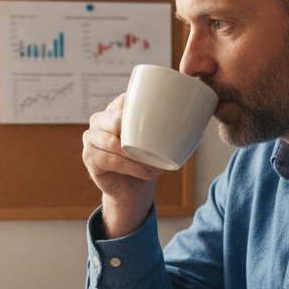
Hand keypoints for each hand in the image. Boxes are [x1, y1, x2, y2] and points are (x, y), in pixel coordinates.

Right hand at [82, 94, 159, 237]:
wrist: (132, 187)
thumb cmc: (146, 157)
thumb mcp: (158, 137)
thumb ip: (168, 122)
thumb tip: (199, 113)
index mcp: (116, 108)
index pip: (126, 100)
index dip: (143, 111)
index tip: (164, 127)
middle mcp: (99, 119)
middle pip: (115, 121)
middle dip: (138, 136)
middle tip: (160, 150)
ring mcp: (91, 138)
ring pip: (113, 143)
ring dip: (136, 156)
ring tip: (156, 166)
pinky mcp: (89, 157)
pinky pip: (110, 160)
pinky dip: (131, 168)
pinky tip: (147, 173)